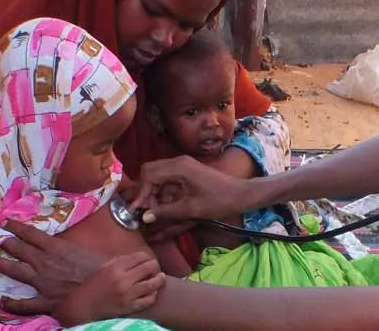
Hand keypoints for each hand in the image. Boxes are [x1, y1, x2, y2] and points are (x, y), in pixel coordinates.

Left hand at [0, 220, 102, 314]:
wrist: (106, 287)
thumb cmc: (100, 266)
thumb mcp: (85, 248)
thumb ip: (68, 246)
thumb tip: (60, 243)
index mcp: (55, 247)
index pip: (30, 234)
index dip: (16, 228)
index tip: (6, 223)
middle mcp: (44, 263)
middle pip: (19, 250)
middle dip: (5, 244)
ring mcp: (42, 283)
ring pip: (16, 272)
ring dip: (2, 265)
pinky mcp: (46, 301)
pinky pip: (25, 304)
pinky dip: (13, 304)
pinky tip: (4, 303)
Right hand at [52, 252, 165, 325]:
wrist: (85, 305)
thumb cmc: (95, 284)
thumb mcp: (105, 266)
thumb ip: (122, 260)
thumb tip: (140, 257)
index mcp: (116, 267)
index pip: (140, 257)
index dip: (147, 257)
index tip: (148, 259)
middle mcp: (123, 280)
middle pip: (149, 267)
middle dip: (155, 265)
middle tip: (155, 267)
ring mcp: (128, 295)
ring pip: (152, 284)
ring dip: (159, 279)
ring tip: (160, 277)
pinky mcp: (130, 307)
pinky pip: (149, 300)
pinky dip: (153, 294)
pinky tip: (152, 291)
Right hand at [130, 155, 251, 225]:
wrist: (242, 194)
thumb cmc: (220, 201)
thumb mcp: (191, 209)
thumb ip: (166, 211)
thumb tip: (144, 216)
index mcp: (179, 167)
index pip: (149, 174)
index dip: (140, 193)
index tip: (136, 210)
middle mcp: (179, 162)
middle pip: (150, 171)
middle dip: (144, 191)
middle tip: (144, 210)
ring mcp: (184, 165)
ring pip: (157, 175)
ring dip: (152, 192)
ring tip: (153, 211)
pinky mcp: (188, 171)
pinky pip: (167, 178)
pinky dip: (161, 190)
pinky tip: (163, 206)